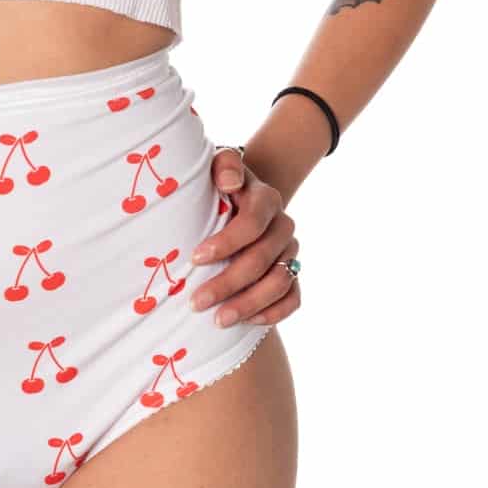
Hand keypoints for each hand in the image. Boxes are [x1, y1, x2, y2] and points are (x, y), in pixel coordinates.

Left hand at [186, 144, 302, 329]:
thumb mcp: (218, 165)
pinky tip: (246, 322)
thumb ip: (224, 165)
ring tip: (217, 320)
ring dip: (247, 305)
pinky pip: (293, 299)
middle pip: (261, 260)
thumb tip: (230, 182)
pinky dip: (272, 313)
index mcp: (266, 199)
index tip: (195, 258)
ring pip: (279, 283)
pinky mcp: (292, 274)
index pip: (251, 224)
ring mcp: (290, 253)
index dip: (225, 243)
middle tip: (196, 302)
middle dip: (228, 283)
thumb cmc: (219, 185)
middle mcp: (283, 227)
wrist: (240, 199)